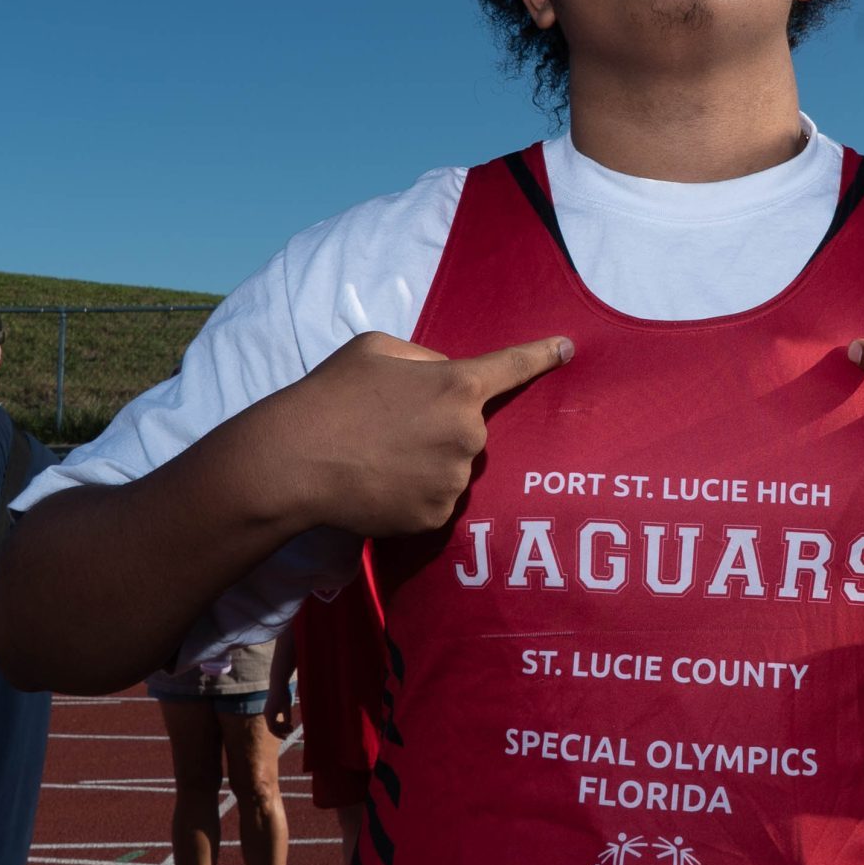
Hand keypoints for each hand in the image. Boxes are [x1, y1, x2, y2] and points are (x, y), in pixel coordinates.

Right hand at [263, 675, 294, 738]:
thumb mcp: (287, 707)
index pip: (273, 729)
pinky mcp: (270, 707)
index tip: (287, 737)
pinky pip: (273, 718)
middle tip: (291, 731)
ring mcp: (267, 710)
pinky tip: (287, 719)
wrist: (278, 682)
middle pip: (273, 727)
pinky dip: (280, 721)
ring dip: (281, 726)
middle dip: (282, 730)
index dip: (279, 734)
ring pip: (273, 723)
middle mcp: (266, 714)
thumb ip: (287, 718)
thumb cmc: (283, 695)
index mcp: (269, 715)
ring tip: (291, 726)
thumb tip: (288, 726)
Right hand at [268, 331, 572, 537]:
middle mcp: (469, 433)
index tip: (569, 348)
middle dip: (442, 424)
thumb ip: (425, 359)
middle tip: (392, 425)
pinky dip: (415, 493)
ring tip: (380, 457)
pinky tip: (381, 485)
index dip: (543, 355)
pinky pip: (438, 499)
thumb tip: (444, 375)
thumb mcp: (377, 349)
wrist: (294, 461)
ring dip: (429, 461)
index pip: (512, 366)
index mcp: (458, 384)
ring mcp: (455, 478)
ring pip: (455, 466)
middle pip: (471, 427)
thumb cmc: (332, 394)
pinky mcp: (437, 516)